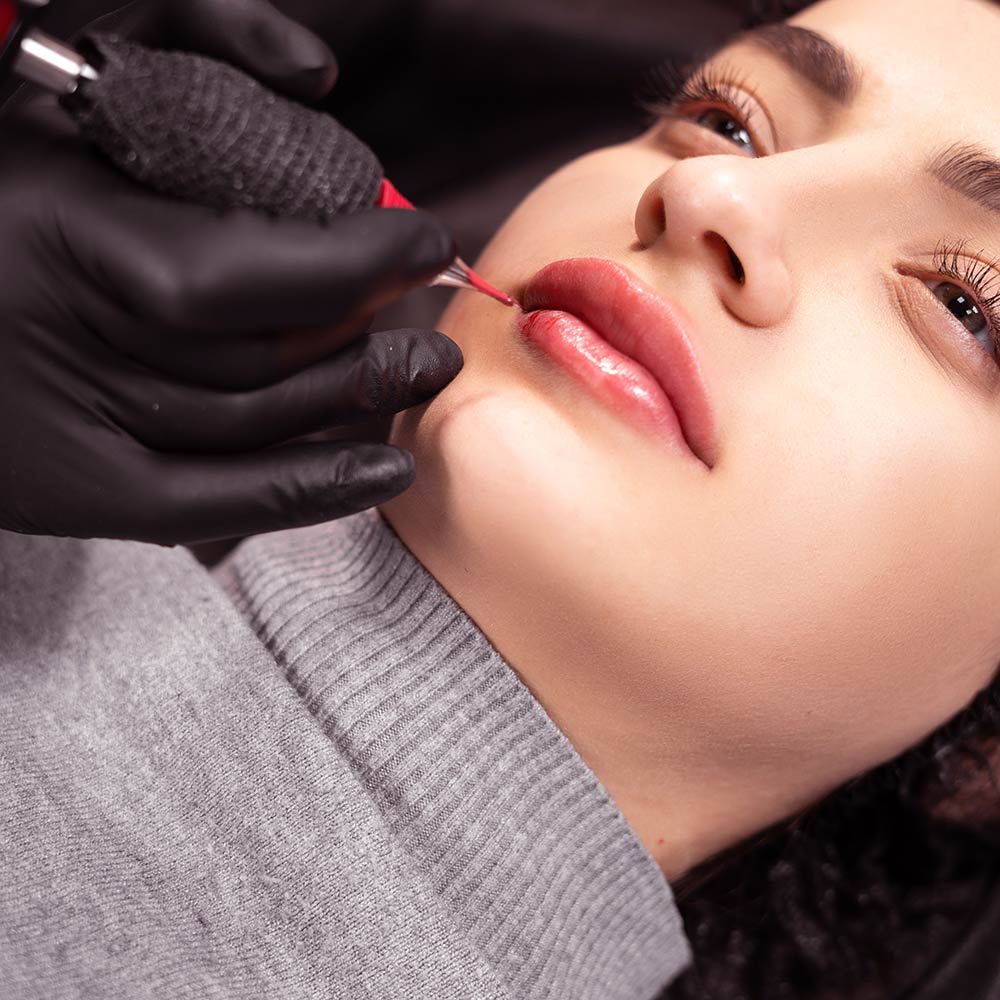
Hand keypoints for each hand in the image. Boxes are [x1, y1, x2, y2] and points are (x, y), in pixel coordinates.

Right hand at [0, 0, 462, 545]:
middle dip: (370, 335)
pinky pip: (213, 504)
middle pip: (262, 356)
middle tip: (429, 320)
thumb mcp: (59, 55)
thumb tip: (317, 72)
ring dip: (355, 399)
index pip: (241, 272)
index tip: (426, 242)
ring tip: (417, 372)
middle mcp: (65, 336)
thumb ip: (194, 27)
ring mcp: (69, 424)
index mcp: (62, 229)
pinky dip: (310, 490)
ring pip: (252, 425)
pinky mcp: (76, 487)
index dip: (357, 265)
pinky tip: (387, 472)